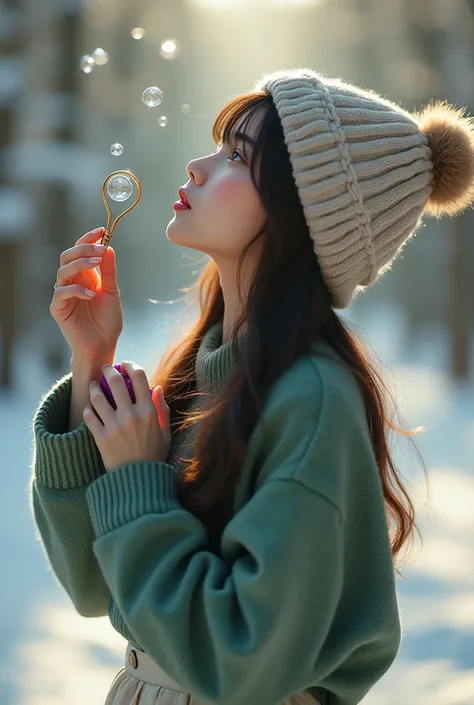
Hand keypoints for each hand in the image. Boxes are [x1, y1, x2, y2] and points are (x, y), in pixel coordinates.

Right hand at [50, 227, 122, 361]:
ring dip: (80, 264)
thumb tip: (108, 247)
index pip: (80, 251)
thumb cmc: (107, 321)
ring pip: (63, 271)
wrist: (103, 345)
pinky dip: (76, 290)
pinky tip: (91, 294)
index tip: (102, 230)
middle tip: (100, 248)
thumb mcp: (112, 292)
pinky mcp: (58, 308)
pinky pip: (62, 293)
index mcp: (84, 275)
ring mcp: (64, 295)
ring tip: (96, 264)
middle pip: (68, 256)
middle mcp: (72, 282)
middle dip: (83, 248)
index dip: (88, 239)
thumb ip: (109, 271)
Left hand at [83, 361, 170, 472]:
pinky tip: (90, 408)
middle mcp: (130, 416)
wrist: (138, 482)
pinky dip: (88, 409)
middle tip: (106, 370)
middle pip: (116, 382)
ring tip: (94, 386)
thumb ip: (162, 409)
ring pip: (98, 397)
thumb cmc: (154, 456)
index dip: (131, 366)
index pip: (139, 377)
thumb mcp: (165, 432)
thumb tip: (158, 388)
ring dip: (95, 388)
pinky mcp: (100, 438)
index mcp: (148, 412)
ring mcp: (114, 427)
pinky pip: (89, 416)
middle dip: (109, 371)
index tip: (126, 365)